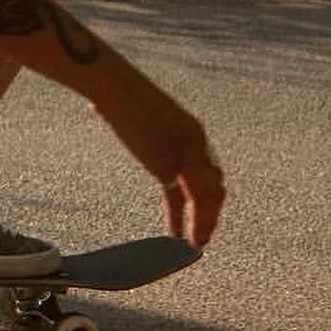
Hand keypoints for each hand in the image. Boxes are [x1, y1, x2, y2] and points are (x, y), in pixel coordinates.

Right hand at [95, 66, 223, 246]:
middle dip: (212, 212)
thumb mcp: (145, 113)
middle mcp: (197, 144)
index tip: (205, 209)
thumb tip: (116, 117)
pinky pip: (182, 200)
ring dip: (204, 223)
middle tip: (206, 233)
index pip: (209, 169)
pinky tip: (179, 235)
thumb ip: (146, 127)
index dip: (210, 192)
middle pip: (215, 185)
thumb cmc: (121, 93)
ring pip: (206, 198)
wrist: (117, 87)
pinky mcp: (167, 164)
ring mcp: (185, 154)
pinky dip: (184, 221)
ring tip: (198, 243)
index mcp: (194, 131)